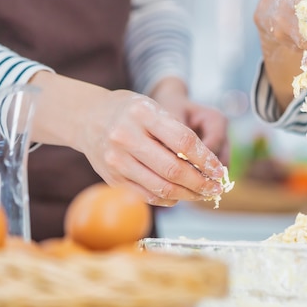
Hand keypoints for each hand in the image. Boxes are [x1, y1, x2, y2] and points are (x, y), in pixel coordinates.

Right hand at [29, 72, 226, 206]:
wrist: (87, 118)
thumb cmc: (131, 112)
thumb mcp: (154, 108)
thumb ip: (178, 132)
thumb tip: (209, 164)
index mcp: (142, 114)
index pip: (183, 141)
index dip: (206, 159)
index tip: (219, 169)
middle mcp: (126, 136)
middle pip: (173, 169)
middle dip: (201, 183)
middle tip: (216, 188)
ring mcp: (116, 160)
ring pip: (161, 187)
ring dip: (188, 195)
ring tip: (203, 193)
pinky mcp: (111, 178)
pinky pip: (147, 195)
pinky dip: (169, 198)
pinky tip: (181, 195)